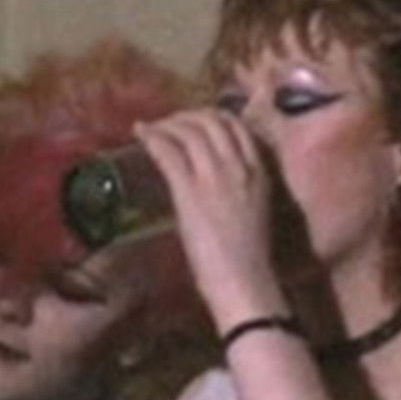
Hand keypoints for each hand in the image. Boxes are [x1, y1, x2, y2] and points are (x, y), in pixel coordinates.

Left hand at [135, 110, 290, 332]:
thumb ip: (236, 191)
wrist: (243, 283)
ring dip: (167, 124)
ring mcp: (215, 177)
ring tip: (152, 129)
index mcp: (259, 173)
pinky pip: (169, 152)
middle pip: (212, 121)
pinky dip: (152, 138)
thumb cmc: (246, 262)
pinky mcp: (190, 191)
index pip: (236, 127)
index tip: (193, 123)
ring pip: (190, 130)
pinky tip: (140, 135)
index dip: (211, 117)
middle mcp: (239, 167)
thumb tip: (211, 187)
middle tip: (168, 124)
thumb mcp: (251, 214)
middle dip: (186, 116)